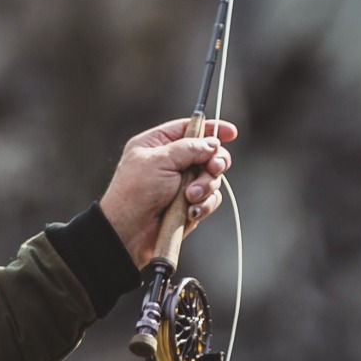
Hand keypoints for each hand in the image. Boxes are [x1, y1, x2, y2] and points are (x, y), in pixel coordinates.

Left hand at [97, 117, 238, 269]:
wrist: (129, 232)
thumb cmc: (135, 193)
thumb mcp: (160, 160)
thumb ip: (189, 148)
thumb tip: (213, 144)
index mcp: (158, 144)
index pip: (190, 128)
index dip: (212, 129)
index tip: (231, 133)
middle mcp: (172, 162)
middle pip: (208, 153)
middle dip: (214, 161)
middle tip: (213, 168)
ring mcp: (182, 184)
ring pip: (212, 177)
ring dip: (206, 186)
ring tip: (190, 197)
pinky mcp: (189, 205)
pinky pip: (210, 199)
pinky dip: (204, 204)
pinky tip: (191, 211)